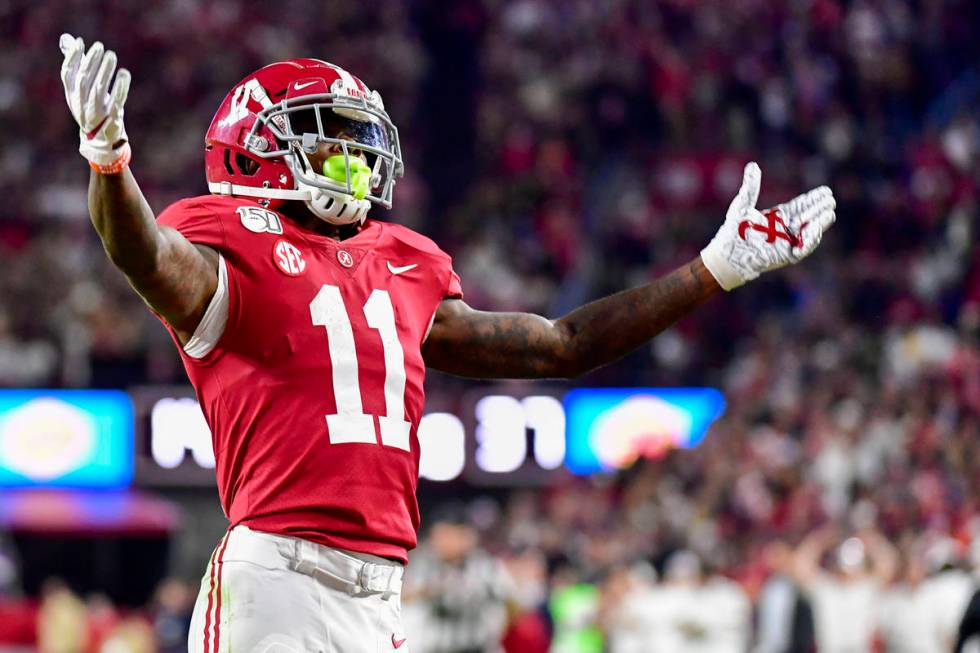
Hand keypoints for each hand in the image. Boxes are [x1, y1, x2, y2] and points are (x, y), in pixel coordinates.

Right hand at [59, 34, 130, 166]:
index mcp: (72, 96)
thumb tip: (68, 39)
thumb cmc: (92, 109)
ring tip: (111, 55)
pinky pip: (116, 102)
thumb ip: (76, 65)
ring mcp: (96, 113)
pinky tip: (124, 74)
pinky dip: (120, 88)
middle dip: (91, 62)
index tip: (80, 43)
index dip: (71, 58)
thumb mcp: (81, 89)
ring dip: (105, 71)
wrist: (101, 142)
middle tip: (100, 47)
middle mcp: (81, 104)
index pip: (67, 74)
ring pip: (99, 90)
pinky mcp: (112, 119)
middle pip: (83, 80)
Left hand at [701, 162, 835, 289]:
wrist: (727, 252)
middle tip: (831, 200)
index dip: (813, 199)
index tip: (825, 191)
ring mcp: (786, 243)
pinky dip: (810, 239)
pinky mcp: (785, 255)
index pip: (800, 206)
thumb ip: (751, 186)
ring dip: (820, 223)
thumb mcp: (743, 203)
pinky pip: (803, 248)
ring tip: (830, 213)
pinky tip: (816, 228)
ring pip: (809, 232)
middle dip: (820, 209)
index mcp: (778, 217)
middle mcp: (785, 229)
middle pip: (808, 217)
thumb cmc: (733, 229)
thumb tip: (753, 165)